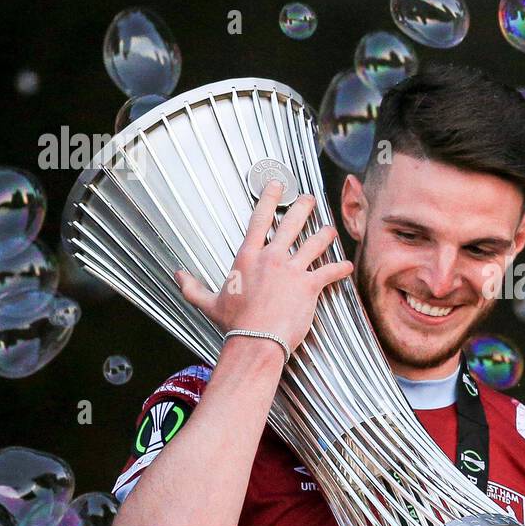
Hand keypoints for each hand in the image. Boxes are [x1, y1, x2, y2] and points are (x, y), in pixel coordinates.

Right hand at [173, 180, 353, 352]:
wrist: (256, 341)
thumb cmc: (233, 324)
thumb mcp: (208, 303)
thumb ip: (193, 287)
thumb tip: (177, 275)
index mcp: (248, 257)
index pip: (259, 220)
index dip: (269, 199)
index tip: (277, 184)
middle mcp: (271, 258)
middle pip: (292, 224)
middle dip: (303, 208)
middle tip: (310, 199)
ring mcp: (292, 270)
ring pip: (315, 243)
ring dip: (325, 235)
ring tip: (331, 229)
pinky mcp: (309, 285)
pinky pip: (330, 271)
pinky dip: (341, 268)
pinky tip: (347, 266)